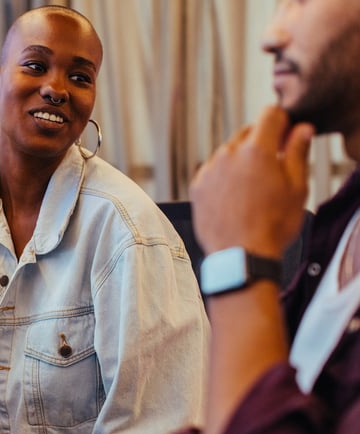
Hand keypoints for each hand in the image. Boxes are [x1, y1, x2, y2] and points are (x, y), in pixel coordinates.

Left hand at [190, 105, 313, 257]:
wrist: (240, 256)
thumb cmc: (272, 226)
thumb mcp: (297, 188)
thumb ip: (297, 152)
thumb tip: (300, 130)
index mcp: (256, 151)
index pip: (270, 114)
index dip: (283, 122)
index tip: (287, 135)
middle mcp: (228, 154)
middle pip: (248, 132)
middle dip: (262, 142)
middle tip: (273, 167)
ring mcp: (209, 170)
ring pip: (228, 152)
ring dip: (241, 160)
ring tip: (253, 189)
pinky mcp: (197, 186)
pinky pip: (213, 170)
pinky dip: (224, 177)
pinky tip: (235, 197)